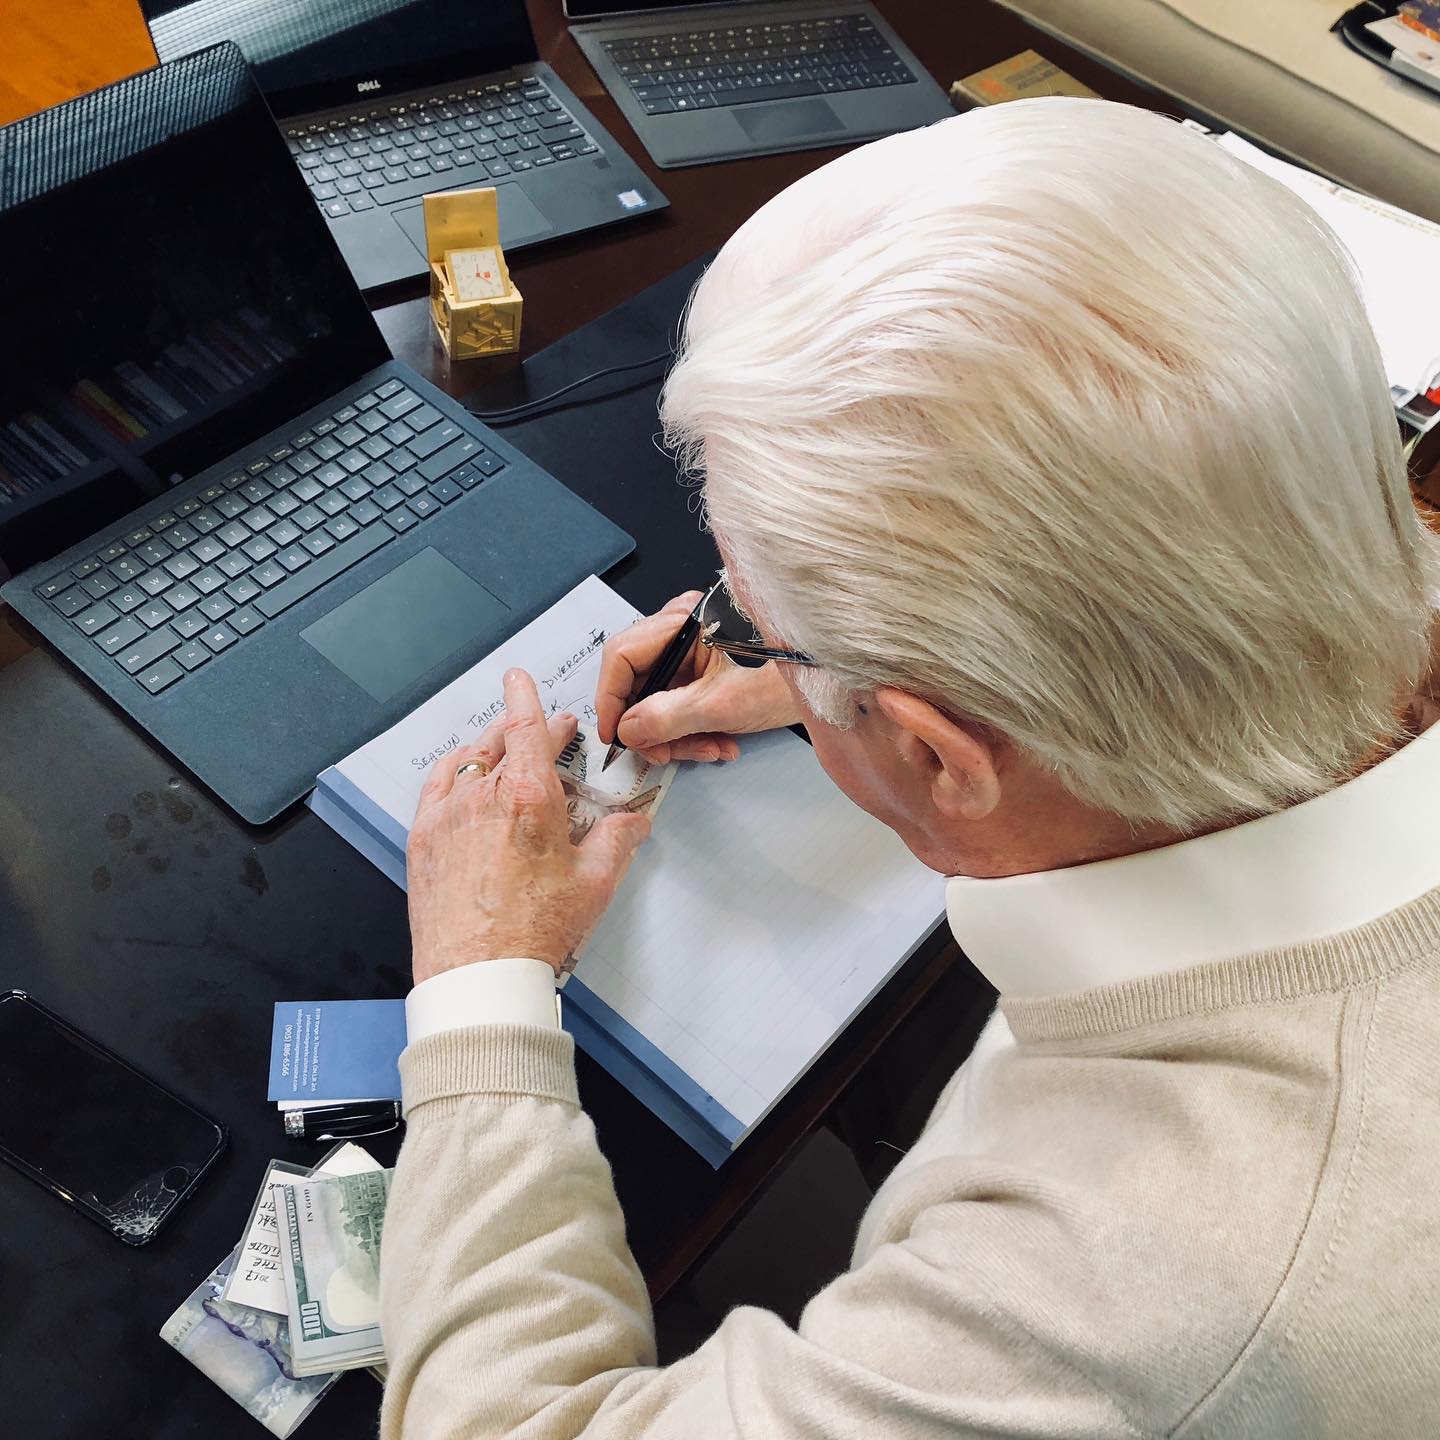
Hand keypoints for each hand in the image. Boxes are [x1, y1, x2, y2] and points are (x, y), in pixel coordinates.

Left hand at [406, 669, 651, 982]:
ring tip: (504, 752)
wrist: (479, 975)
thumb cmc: (533, 932)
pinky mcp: (424, 839)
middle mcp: (482, 797)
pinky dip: (454, 771)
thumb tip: (632, 822)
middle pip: (500, 741)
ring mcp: (448, 816)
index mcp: (528, 797)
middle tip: (546, 734)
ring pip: (467, 761)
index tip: (520, 679)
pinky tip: (462, 775)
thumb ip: (617, 840)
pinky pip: (437, 786)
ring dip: (488, 748)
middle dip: (523, 729)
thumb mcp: (595, 883)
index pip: (524, 726)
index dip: (525, 696)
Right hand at [595, 592, 802, 764]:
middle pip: (639, 680)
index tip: (615, 736)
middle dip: (652, 725)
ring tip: (710, 749)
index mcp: (683, 621)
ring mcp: (696, 648)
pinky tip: (720, 742)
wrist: (834, 683)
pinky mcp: (709, 668)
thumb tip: (628, 730)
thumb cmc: (790, 676)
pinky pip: (683, 701)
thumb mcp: (722, 704)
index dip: (611, 699)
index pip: (621, 655)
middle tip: (664, 755)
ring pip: (661, 697)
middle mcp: (684, 628)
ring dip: (678, 733)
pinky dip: (695, 727)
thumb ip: (667, 718)